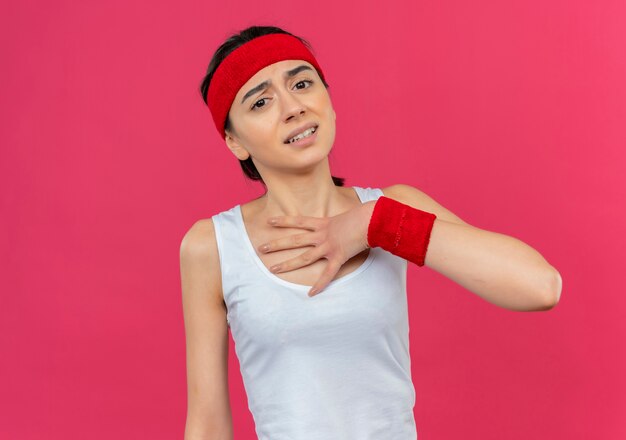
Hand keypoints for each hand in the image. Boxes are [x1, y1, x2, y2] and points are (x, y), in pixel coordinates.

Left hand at [258, 201, 376, 296]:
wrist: (373, 219)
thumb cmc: (365, 215)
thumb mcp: (349, 214)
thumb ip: (342, 220)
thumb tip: (345, 220)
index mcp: (324, 223)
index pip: (299, 220)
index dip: (284, 221)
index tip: (269, 221)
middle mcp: (323, 234)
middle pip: (295, 240)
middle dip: (277, 244)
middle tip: (261, 248)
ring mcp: (329, 246)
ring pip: (304, 257)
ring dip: (287, 264)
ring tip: (272, 269)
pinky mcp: (339, 256)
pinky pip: (327, 274)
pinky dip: (320, 284)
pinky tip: (310, 294)